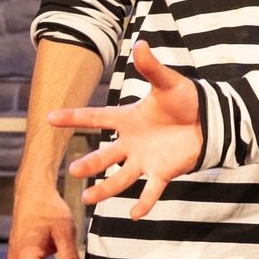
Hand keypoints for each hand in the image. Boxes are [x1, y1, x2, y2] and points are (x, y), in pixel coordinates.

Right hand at [51, 42, 201, 216]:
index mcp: (127, 118)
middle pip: (105, 154)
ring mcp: (145, 159)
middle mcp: (131, 142)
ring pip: (121, 177)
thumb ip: (151, 67)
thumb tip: (141, 43)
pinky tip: (133, 215)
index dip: (74, 117)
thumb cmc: (185, 100)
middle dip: (89, 164)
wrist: (208, 120)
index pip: (96, 117)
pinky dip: (144, 203)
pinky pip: (151, 191)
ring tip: (88, 200)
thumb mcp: (167, 82)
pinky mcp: (163, 172)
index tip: (49, 118)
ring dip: (105, 189)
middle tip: (73, 171)